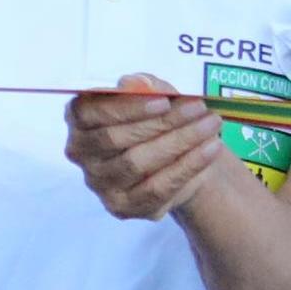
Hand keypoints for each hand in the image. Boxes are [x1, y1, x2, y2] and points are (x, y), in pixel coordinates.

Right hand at [67, 75, 240, 221]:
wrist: (180, 161)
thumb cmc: (159, 122)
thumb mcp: (156, 97)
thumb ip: (147, 87)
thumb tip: (138, 82)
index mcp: (79, 121)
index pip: (88, 113)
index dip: (125, 108)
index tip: (164, 101)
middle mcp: (80, 153)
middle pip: (115, 138)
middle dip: (161, 123)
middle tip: (198, 109)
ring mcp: (98, 182)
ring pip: (136, 163)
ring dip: (179, 142)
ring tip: (211, 125)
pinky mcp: (121, 206)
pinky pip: (156, 188)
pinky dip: (187, 167)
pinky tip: (210, 149)